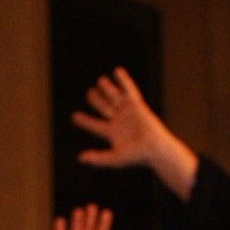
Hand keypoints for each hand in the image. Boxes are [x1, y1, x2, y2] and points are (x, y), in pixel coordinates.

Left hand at [72, 68, 199, 198]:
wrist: (154, 148)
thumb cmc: (136, 155)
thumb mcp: (114, 159)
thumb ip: (97, 159)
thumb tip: (80, 158)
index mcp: (112, 133)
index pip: (95, 125)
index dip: (85, 121)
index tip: (75, 116)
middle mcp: (119, 120)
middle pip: (104, 107)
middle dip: (97, 100)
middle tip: (90, 93)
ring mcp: (128, 112)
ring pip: (115, 98)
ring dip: (108, 89)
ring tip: (101, 81)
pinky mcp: (137, 105)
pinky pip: (129, 90)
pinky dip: (124, 80)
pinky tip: (117, 71)